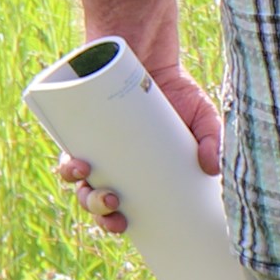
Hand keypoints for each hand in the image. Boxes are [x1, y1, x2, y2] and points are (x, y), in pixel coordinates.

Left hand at [57, 64, 222, 236]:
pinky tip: (77, 165)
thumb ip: (213, 140)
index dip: (114, 221)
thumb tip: (213, 169)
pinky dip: (68, 164)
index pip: (119, 205)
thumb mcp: (203, 116)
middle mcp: (109, 162)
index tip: (122, 227)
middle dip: (97, 208)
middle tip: (112, 203)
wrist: (150, 52)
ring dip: (80, 190)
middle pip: (94, 197)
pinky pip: (66, 151)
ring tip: (95, 186)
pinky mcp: (78, 126)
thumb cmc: (177, 91)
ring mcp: (93, 145)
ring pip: (77, 180)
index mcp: (136, 172)